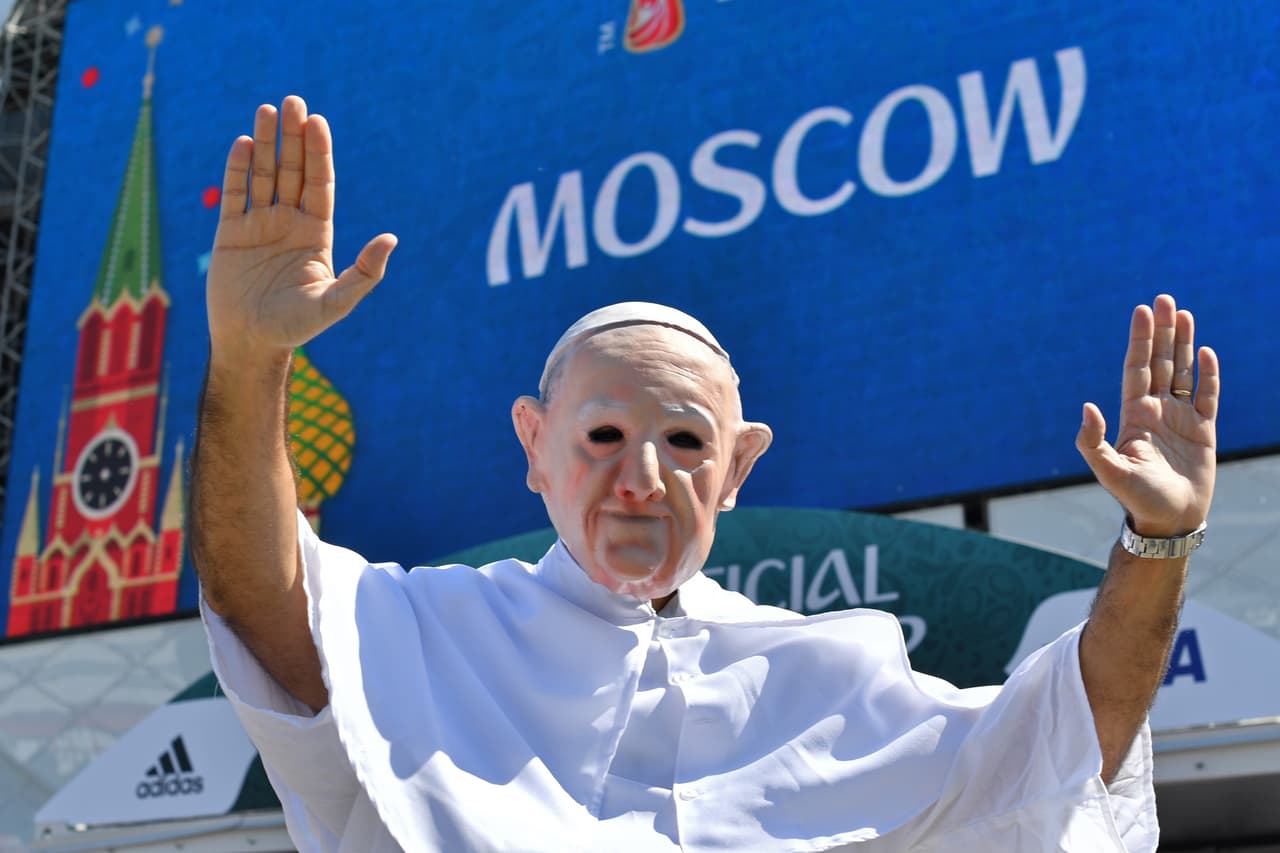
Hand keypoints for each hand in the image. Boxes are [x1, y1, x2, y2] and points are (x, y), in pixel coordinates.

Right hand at [206, 95, 396, 357]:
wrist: (250, 343)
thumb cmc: (295, 327)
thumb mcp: (335, 302)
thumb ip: (364, 273)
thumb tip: (391, 239)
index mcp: (316, 233)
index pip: (320, 184)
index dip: (319, 153)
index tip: (318, 122)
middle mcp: (289, 222)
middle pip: (293, 170)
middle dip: (294, 137)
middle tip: (293, 101)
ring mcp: (259, 225)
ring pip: (264, 174)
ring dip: (266, 143)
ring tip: (267, 109)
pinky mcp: (230, 233)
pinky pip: (234, 194)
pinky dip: (238, 168)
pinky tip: (245, 143)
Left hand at [1076, 294, 1218, 536]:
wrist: (1169, 521)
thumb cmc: (1136, 498)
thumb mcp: (1109, 470)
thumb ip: (1093, 441)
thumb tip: (1088, 407)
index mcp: (1133, 415)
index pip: (1136, 368)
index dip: (1140, 340)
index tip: (1142, 311)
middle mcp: (1156, 411)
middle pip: (1159, 362)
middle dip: (1162, 332)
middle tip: (1164, 299)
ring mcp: (1180, 419)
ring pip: (1182, 372)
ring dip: (1183, 344)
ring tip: (1184, 314)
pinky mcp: (1203, 430)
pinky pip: (1207, 395)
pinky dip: (1208, 374)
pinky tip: (1206, 352)